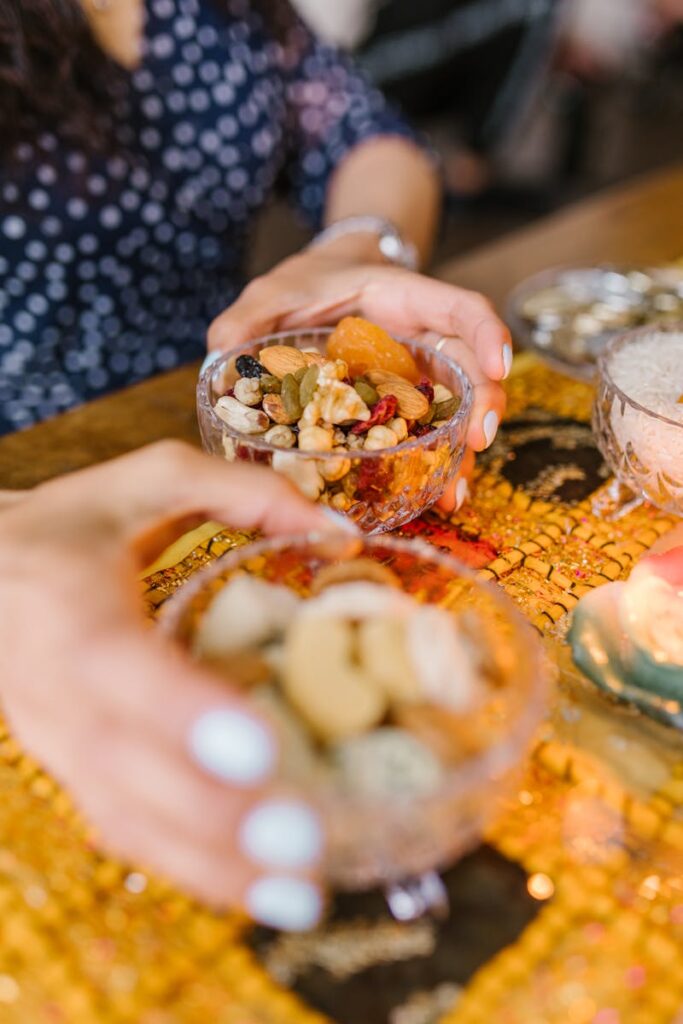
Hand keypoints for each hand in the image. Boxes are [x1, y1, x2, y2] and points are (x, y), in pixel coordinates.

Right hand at [0, 442, 343, 930]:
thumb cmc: (71, 525)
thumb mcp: (147, 479)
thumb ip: (241, 492)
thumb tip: (341, 534)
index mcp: (68, 610)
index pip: (113, 668)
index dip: (180, 712)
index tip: (258, 747)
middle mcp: (55, 690)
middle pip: (125, 769)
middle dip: (215, 814)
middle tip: (305, 843)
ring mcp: (58, 742)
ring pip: (123, 819)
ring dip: (210, 866)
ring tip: (299, 894)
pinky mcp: (72, 770)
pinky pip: (125, 831)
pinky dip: (189, 869)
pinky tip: (257, 890)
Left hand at [208, 242, 509, 469]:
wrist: (319, 288)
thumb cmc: (306, 282)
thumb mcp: (275, 290)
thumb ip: (248, 317)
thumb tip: (219, 352)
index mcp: (404, 299)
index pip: (460, 309)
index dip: (485, 335)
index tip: (499, 366)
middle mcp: (421, 339)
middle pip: (470, 368)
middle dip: (482, 405)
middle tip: (476, 443)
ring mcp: (417, 376)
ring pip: (455, 410)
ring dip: (460, 452)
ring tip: (454, 493)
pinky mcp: (403, 407)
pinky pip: (426, 433)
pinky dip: (432, 463)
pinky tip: (433, 497)